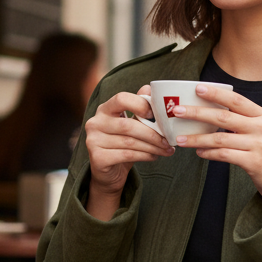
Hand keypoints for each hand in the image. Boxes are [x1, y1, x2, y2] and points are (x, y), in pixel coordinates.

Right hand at [84, 87, 173, 218]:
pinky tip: (154, 156)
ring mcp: (93, 140)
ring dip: (152, 147)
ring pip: (130, 142)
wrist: (109, 172)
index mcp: (104, 109)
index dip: (140, 104)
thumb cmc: (123, 144)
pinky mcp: (97, 158)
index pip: (121, 98)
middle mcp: (95, 122)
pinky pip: (127, 155)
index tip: (155, 115)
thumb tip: (151, 88)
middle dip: (152, 134)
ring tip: (166, 150)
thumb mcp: (132, 124)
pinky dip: (145, 156)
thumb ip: (139, 108)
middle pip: (128, 125)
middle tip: (169, 141)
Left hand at [172, 84, 261, 205]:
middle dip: (197, 113)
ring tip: (180, 139)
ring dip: (197, 138)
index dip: (216, 93)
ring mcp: (258, 145)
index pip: (236, 100)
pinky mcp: (253, 162)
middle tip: (177, 112)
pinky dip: (208, 153)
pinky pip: (224, 155)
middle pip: (223, 116)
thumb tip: (210, 113)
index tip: (197, 89)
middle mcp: (261, 127)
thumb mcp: (261, 131)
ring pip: (220, 138)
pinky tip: (198, 152)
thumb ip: (242, 121)